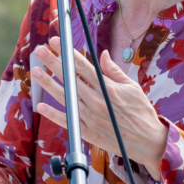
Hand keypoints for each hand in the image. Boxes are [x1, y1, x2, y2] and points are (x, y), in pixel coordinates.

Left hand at [31, 37, 168, 179]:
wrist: (147, 142)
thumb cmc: (141, 112)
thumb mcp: (132, 87)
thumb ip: (114, 71)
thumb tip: (102, 54)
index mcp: (107, 87)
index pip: (83, 66)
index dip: (68, 53)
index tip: (57, 42)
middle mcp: (96, 100)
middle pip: (70, 78)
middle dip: (53, 62)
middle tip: (40, 51)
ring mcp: (90, 117)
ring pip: (64, 97)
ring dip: (48, 83)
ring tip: (36, 71)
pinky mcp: (87, 132)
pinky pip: (67, 121)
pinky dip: (53, 114)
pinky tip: (41, 105)